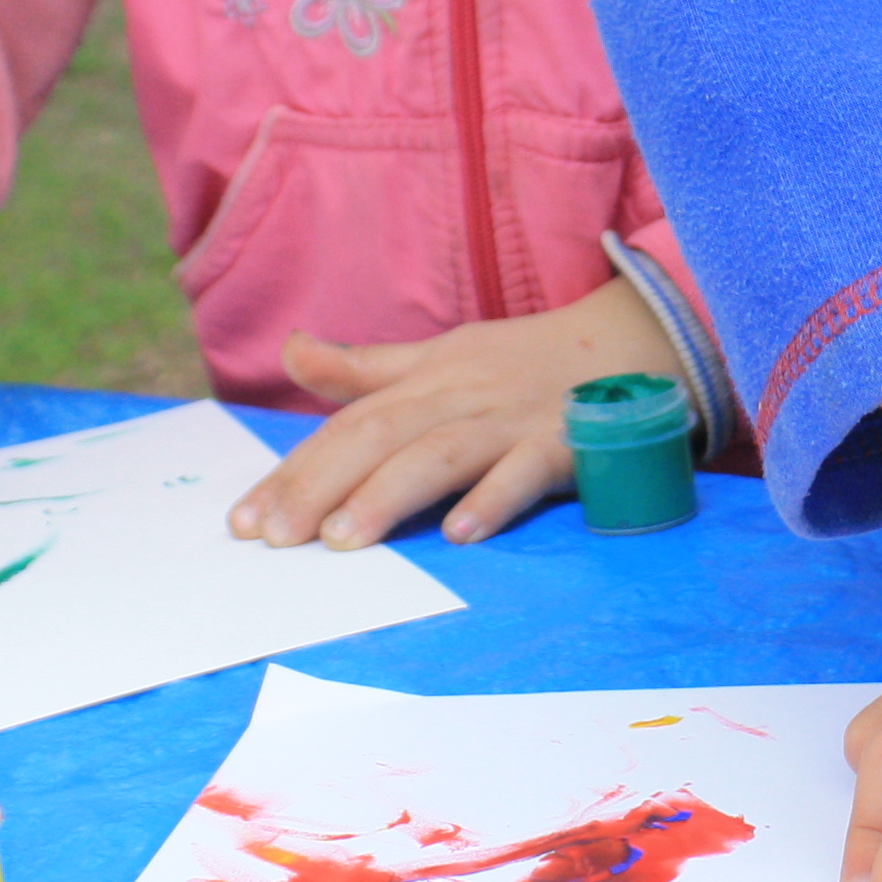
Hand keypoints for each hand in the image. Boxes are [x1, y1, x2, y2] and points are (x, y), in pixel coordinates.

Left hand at [228, 276, 680, 550]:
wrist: (632, 341)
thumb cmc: (524, 361)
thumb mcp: (441, 356)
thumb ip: (365, 368)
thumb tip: (292, 351)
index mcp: (425, 382)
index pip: (346, 426)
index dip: (294, 471)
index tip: (248, 521)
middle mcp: (459, 398)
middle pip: (378, 438)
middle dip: (321, 487)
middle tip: (278, 538)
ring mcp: (511, 421)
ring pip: (440, 455)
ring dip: (390, 495)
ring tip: (345, 540)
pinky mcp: (564, 444)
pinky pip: (527, 471)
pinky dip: (495, 498)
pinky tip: (462, 534)